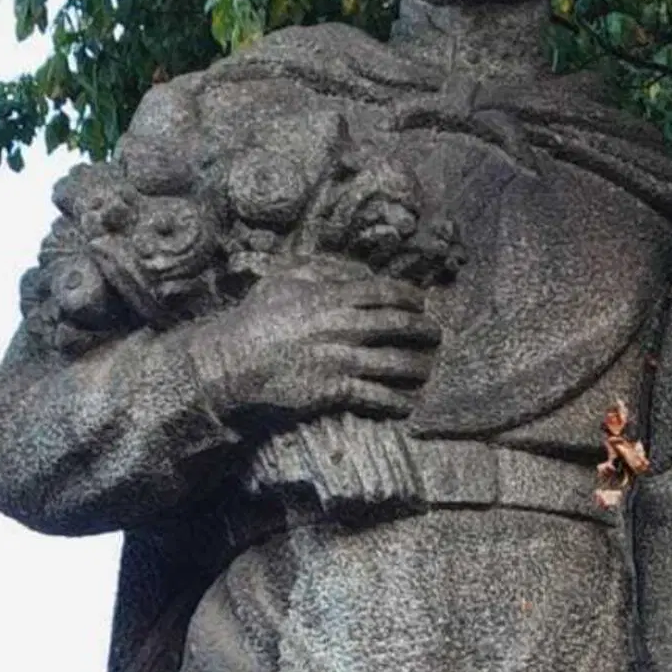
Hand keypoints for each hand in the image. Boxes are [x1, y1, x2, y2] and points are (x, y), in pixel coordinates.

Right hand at [186, 276, 440, 432]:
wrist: (235, 360)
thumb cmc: (256, 317)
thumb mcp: (283, 279)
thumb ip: (318, 269)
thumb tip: (349, 271)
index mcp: (332, 297)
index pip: (383, 292)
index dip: (408, 296)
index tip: (421, 301)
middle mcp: (344, 327)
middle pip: (397, 326)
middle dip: (423, 329)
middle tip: (436, 332)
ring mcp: (342, 360)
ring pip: (394, 363)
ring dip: (417, 366)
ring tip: (429, 368)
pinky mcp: (335, 390)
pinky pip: (376, 396)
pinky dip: (397, 400)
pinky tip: (409, 403)